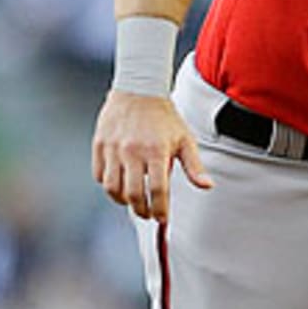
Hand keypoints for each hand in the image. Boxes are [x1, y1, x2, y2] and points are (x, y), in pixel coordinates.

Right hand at [91, 90, 212, 221]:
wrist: (138, 89)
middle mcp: (132, 151)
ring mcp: (113, 148)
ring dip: (123, 201)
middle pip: (133, 194)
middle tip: (148, 214)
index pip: (158, 190)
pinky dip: (109, 186)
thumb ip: (195, 166)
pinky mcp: (99, 145)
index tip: (162, 219)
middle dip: (142, 210)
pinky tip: (120, 185)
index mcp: (156, 151)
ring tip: (133, 201)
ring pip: (112, 188)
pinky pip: (99, 175)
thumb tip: (207, 186)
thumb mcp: (185, 140)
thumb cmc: (164, 118)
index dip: (160, 210)